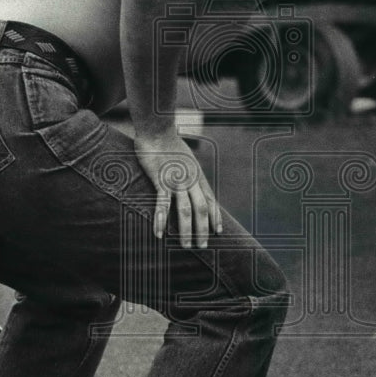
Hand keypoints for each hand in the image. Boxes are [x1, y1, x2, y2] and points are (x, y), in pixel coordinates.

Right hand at [134, 132, 222, 248]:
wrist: (157, 130)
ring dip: (186, 230)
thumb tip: (191, 182)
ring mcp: (176, 180)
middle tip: (202, 247)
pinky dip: (161, 220)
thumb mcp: (186, 158)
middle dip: (203, 229)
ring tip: (186, 246)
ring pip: (185, 210)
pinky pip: (162, 204)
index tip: (218, 232)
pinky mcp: (161, 180)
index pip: (210, 200)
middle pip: (201, 209)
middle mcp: (190, 180)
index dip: (215, 217)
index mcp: (197, 176)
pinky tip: (159, 234)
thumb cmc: (168, 144)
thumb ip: (189, 172)